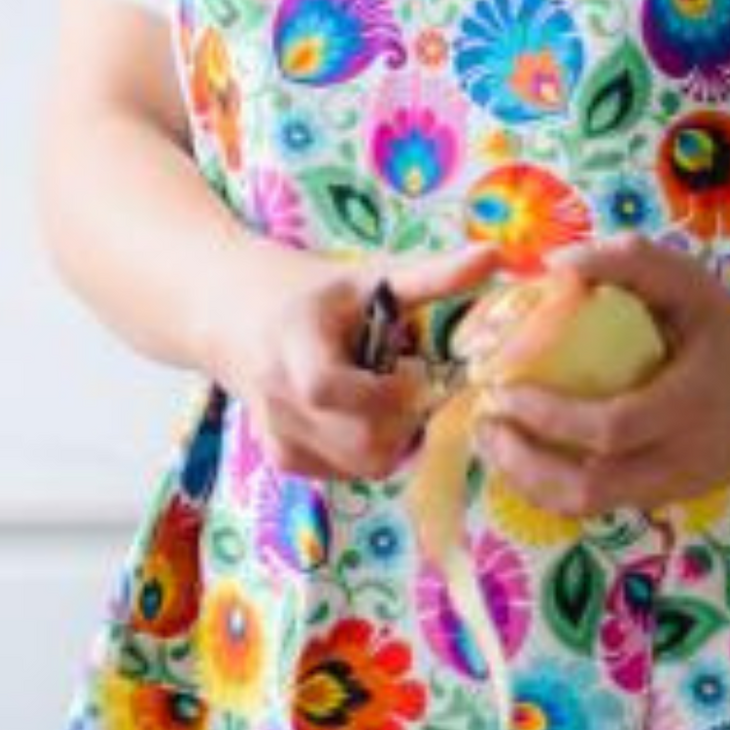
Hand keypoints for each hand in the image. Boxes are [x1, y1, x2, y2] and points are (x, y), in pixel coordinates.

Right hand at [207, 240, 501, 480]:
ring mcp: (277, 434)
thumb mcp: (369, 277)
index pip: (328, 388)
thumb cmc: (313, 293)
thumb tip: (495, 256)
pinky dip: (371, 451)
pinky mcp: (283, 460)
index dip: (383, 392)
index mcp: (292, 341)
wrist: (234, 317)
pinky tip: (365, 415)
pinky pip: (347, 473)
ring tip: (387, 394)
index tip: (413, 368)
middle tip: (413, 383)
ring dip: (394, 437)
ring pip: (361, 465)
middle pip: (360, 442)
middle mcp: (277, 396)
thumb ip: (432, 275)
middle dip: (405, 419)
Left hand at [475, 235, 729, 515]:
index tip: (504, 386)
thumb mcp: (697, 285)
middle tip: (485, 419)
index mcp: (692, 404)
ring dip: (529, 480)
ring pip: (586, 507)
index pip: (612, 428)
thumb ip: (632, 263)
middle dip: (523, 462)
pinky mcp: (662, 497)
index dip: (550, 415)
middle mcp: (680, 458)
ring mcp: (670, 486)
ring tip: (494, 439)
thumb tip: (554, 264)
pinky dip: (552, 485)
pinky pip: (597, 504)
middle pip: (589, 488)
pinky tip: (526, 451)